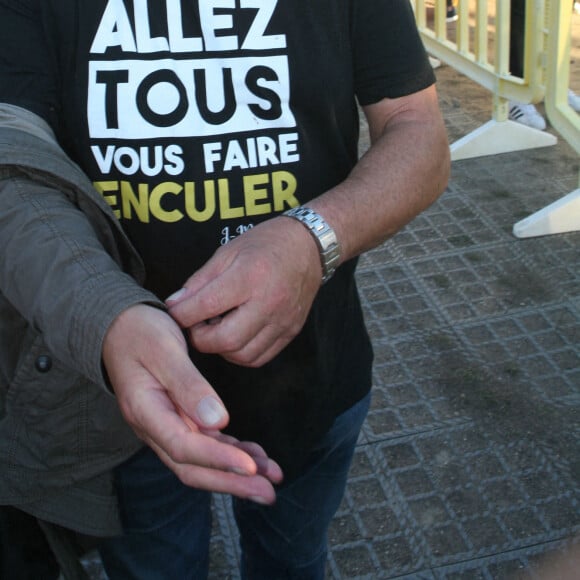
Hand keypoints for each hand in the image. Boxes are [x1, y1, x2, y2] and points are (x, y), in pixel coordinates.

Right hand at [102, 304, 282, 502]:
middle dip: (231, 482)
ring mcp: (166, 426)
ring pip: (202, 461)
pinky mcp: (178, 420)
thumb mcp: (164, 350)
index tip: (250, 467)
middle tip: (268, 493)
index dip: (218, 460)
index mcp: (145, 411)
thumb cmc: (140, 333)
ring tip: (271, 476)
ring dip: (236, 472)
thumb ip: (188, 385)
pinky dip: (231, 452)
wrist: (120, 327)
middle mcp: (155, 427)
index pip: (183, 447)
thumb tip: (218, 422)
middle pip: (192, 467)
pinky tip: (255, 456)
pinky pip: (206, 444)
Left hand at [166, 216, 321, 366]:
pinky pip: (260, 357)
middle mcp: (269, 302)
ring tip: (216, 329)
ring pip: (242, 355)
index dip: (181, 315)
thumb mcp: (227, 252)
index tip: (174, 312)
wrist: (309, 247)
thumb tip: (174, 304)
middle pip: (225, 340)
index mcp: (249, 276)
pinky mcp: (290, 331)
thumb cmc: (266, 244)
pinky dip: (240, 353)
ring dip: (220, 348)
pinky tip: (235, 336)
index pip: (206, 306)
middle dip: (200, 338)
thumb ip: (200, 281)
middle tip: (195, 325)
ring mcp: (282, 321)